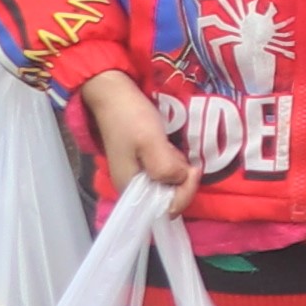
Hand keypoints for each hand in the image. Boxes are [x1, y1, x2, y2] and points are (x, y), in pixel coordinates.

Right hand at [77, 73, 193, 199]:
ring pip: (171, 183)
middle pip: (171, 197)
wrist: (114, 96)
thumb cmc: (130, 118)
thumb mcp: (149, 141)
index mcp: (131, 189)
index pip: (167, 209)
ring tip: (168, 145)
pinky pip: (167, 170)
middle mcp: (135, 188)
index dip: (185, 191)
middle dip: (182, 177)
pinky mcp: (145, 164)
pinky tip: (167, 144)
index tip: (191, 168)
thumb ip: (165, 166)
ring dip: (177, 166)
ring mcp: (140, 176)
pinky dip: (173, 160)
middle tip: (175, 151)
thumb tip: (180, 180)